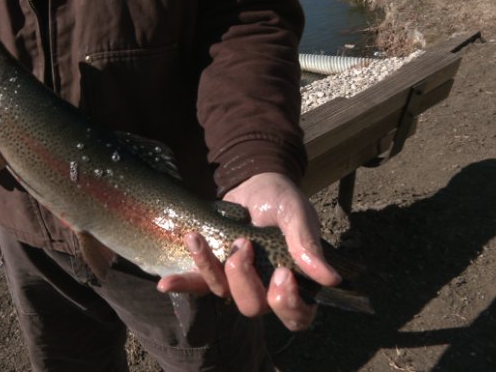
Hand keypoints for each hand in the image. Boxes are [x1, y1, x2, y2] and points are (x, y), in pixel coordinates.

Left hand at [157, 172, 340, 330]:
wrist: (255, 182)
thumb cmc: (282, 201)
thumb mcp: (297, 215)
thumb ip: (307, 244)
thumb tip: (329, 277)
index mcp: (295, 283)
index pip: (296, 314)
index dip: (288, 303)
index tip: (282, 275)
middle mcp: (265, 288)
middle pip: (253, 307)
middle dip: (244, 279)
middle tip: (244, 245)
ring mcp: (236, 280)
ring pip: (222, 292)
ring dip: (209, 268)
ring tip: (199, 239)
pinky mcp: (213, 268)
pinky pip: (197, 283)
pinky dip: (182, 283)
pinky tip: (166, 282)